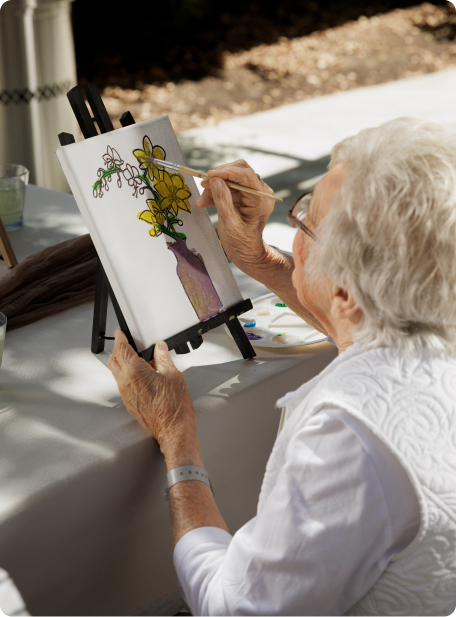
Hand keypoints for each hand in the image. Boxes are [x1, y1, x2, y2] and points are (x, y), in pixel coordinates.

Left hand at [108, 330, 197, 456]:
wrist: (173, 430)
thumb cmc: (174, 407)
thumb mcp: (173, 375)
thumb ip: (163, 358)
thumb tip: (160, 348)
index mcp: (135, 371)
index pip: (121, 349)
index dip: (120, 338)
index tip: (120, 333)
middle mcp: (126, 383)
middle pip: (114, 361)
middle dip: (118, 350)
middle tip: (127, 344)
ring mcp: (126, 395)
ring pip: (118, 374)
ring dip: (124, 364)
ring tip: (141, 361)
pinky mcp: (130, 404)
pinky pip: (124, 385)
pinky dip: (129, 376)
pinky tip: (144, 377)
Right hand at [195, 160, 274, 271]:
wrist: (246, 252)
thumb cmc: (240, 242)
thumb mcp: (229, 223)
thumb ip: (222, 200)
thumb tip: (214, 180)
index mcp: (261, 199)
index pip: (246, 175)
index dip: (227, 172)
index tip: (210, 175)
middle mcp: (260, 192)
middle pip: (238, 171)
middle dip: (218, 178)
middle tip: (203, 186)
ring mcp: (252, 192)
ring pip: (230, 178)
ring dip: (214, 187)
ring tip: (202, 201)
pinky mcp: (244, 195)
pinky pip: (228, 186)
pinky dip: (216, 191)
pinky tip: (207, 201)